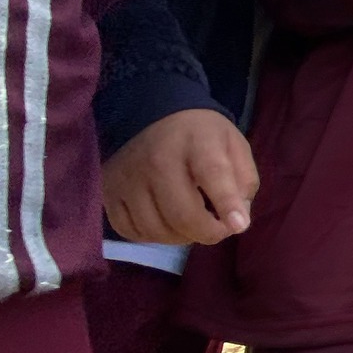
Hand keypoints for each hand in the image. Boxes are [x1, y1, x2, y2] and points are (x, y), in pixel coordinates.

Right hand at [101, 109, 256, 244]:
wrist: (153, 116)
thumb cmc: (202, 138)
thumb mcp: (235, 148)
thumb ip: (243, 184)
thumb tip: (235, 222)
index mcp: (198, 143)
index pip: (212, 173)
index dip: (226, 203)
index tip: (237, 225)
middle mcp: (158, 160)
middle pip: (183, 216)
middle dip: (208, 232)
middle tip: (217, 227)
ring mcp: (129, 177)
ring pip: (157, 230)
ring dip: (181, 236)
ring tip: (192, 221)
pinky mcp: (109, 191)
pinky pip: (131, 231)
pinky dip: (152, 235)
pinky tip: (165, 221)